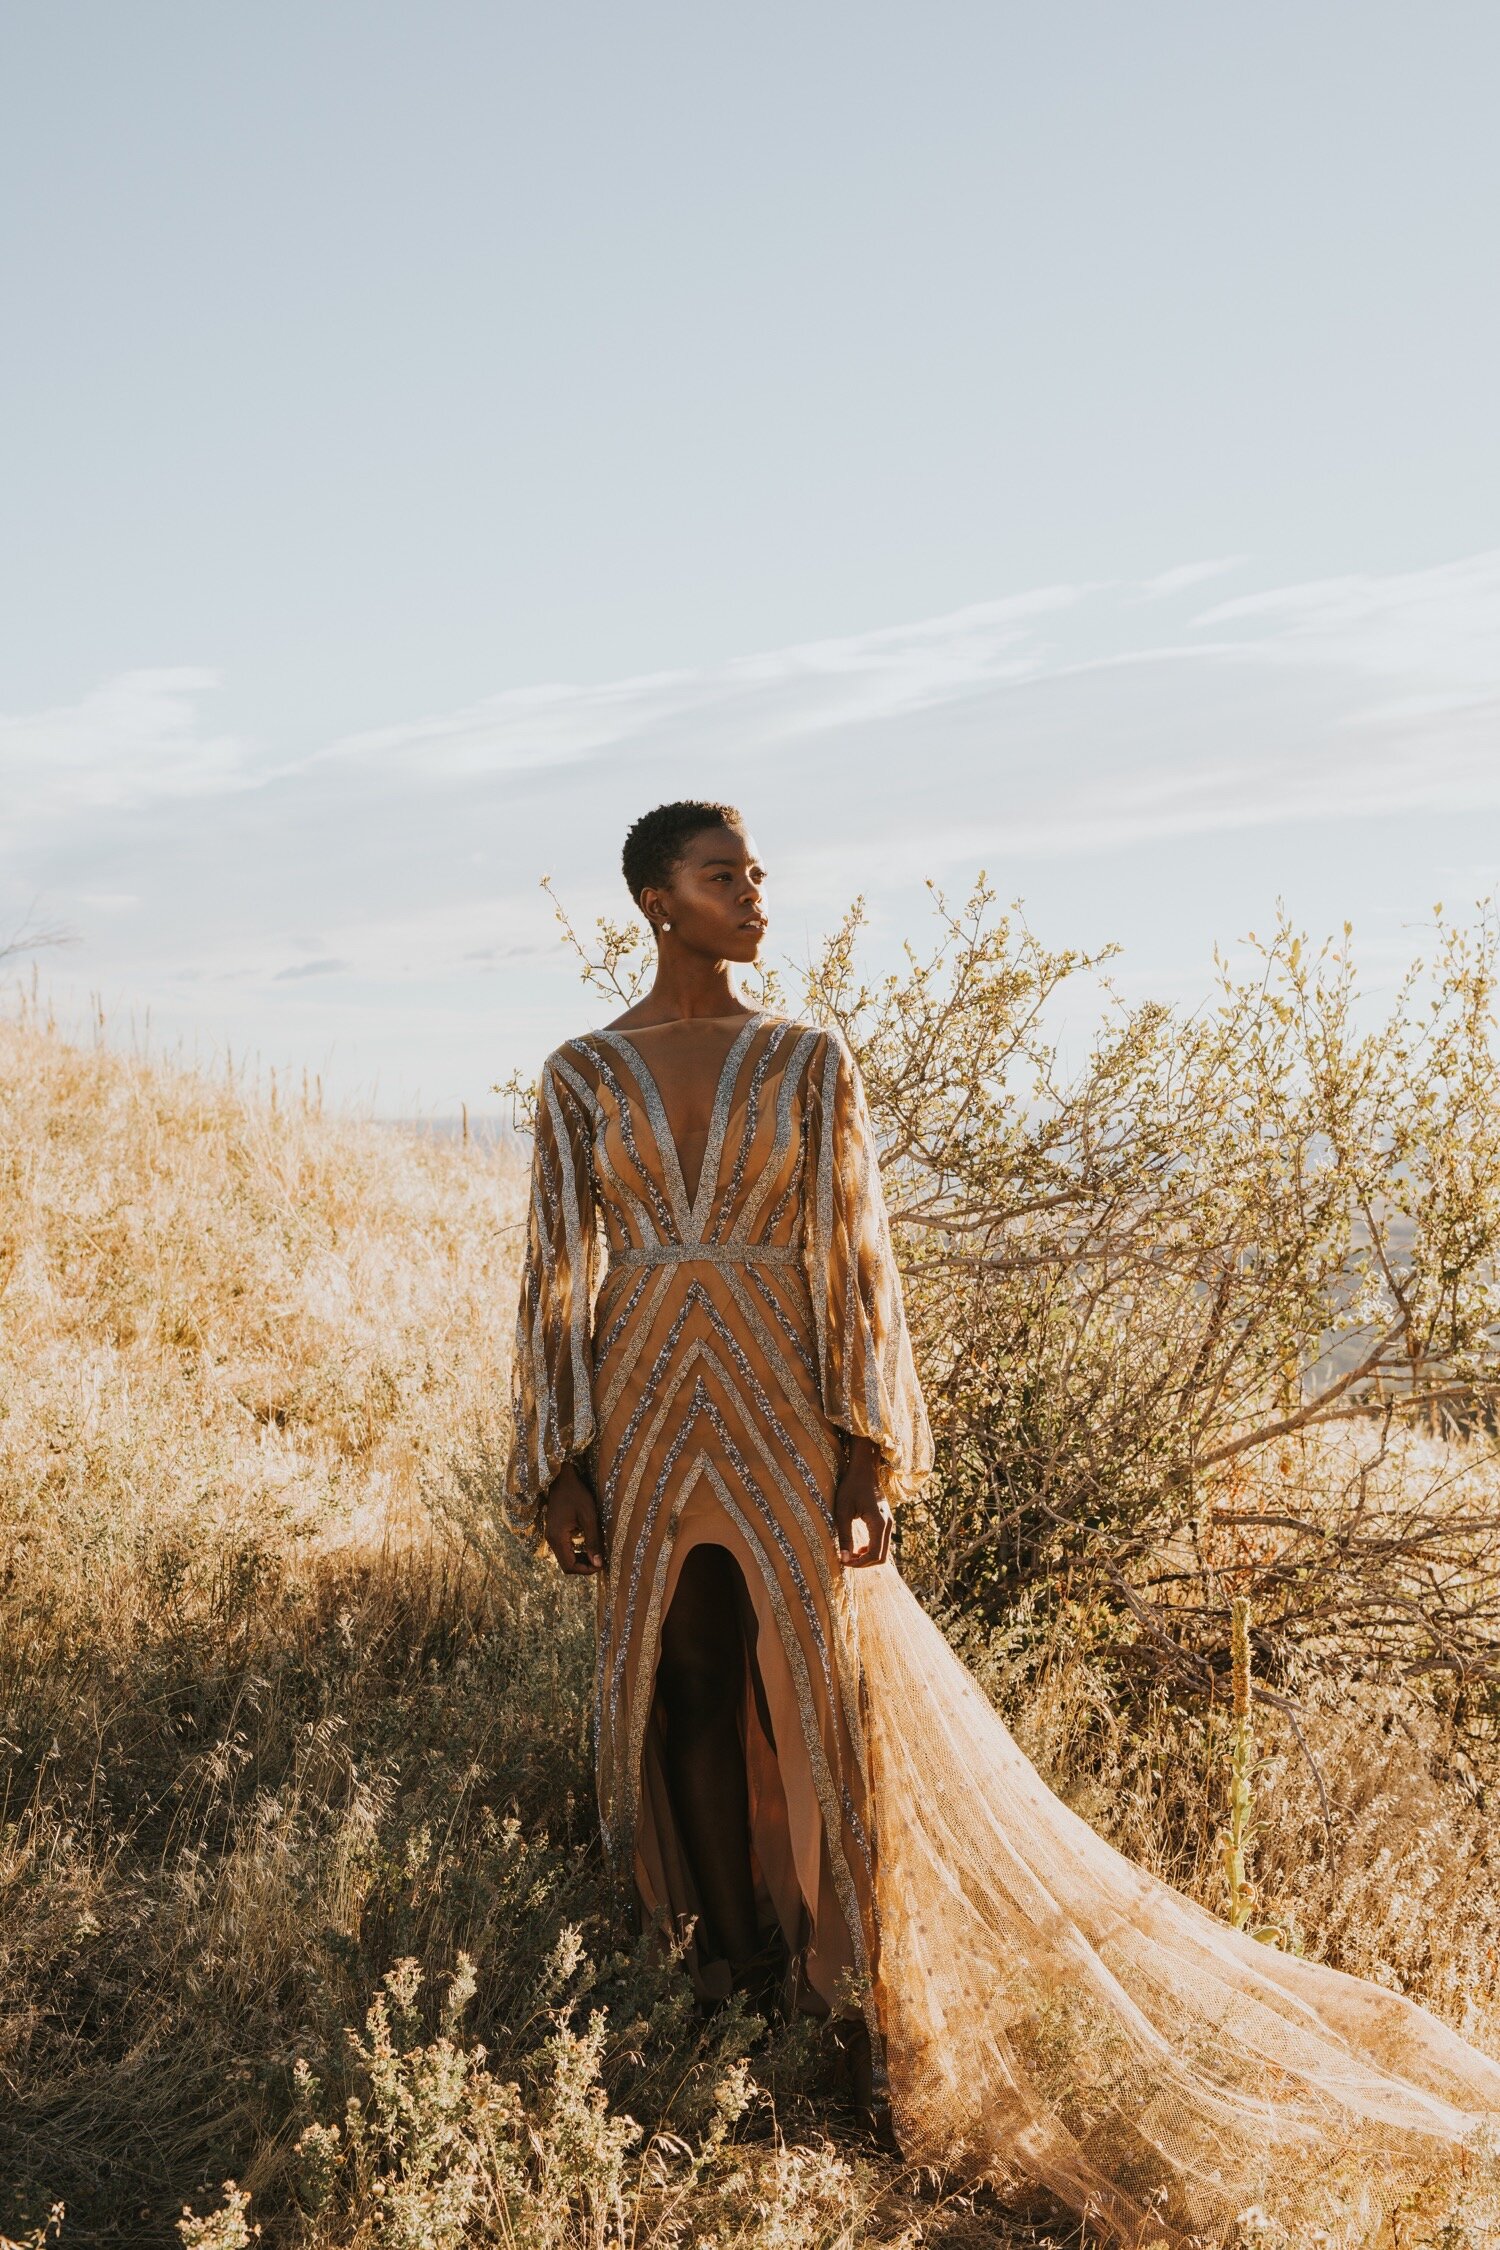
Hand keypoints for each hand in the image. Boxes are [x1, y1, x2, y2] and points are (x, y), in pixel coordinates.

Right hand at [544, 1462, 603, 1575]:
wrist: (562, 1477)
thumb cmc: (576, 1494)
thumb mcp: (589, 1516)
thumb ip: (593, 1541)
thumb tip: (598, 1564)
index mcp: (557, 1538)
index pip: (569, 1567)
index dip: (586, 1570)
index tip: (602, 1564)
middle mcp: (551, 1539)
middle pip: (566, 1565)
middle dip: (584, 1566)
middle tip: (601, 1561)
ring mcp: (551, 1535)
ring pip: (565, 1558)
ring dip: (581, 1560)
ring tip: (597, 1554)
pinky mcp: (554, 1531)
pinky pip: (564, 1549)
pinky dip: (576, 1552)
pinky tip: (588, 1546)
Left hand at [833, 1437, 892, 1567]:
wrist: (864, 1469)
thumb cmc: (851, 1487)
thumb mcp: (843, 1512)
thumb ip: (844, 1536)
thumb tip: (844, 1559)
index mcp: (878, 1523)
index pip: (874, 1555)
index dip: (859, 1563)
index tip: (844, 1562)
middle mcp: (888, 1524)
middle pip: (882, 1557)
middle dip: (864, 1563)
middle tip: (846, 1561)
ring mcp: (889, 1522)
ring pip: (883, 1551)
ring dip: (868, 1557)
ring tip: (851, 1555)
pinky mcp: (886, 1520)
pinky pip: (882, 1542)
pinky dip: (872, 1549)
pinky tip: (858, 1547)